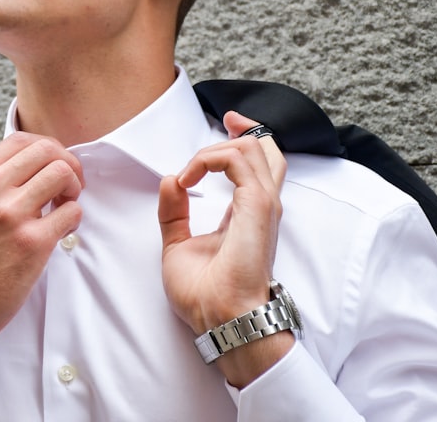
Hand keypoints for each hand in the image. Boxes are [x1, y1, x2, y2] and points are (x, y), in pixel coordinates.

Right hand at [0, 132, 84, 354]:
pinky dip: (74, 219)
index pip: (21, 139)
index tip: (52, 167)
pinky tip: (61, 232)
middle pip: (47, 150)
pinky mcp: (31, 243)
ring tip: (64, 208)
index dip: (47, 149)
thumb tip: (33, 166)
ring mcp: (11, 215)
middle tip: (68, 187)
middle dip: (68, 165)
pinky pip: (72, 213)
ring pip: (63, 174)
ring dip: (74, 190)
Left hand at [157, 110, 289, 385]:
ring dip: (214, 150)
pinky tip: (189, 178)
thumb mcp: (178, 246)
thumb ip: (173, 213)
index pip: (257, 167)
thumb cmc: (205, 295)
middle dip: (245, 129)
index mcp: (246, 216)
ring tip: (190, 170)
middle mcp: (260, 207)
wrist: (219, 318)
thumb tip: (169, 181)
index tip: (228, 125)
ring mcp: (262, 206)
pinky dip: (210, 159)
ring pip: (253, 148)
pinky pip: (240, 160)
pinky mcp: (258, 207)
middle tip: (227, 120)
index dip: (245, 140)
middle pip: (266, 151)